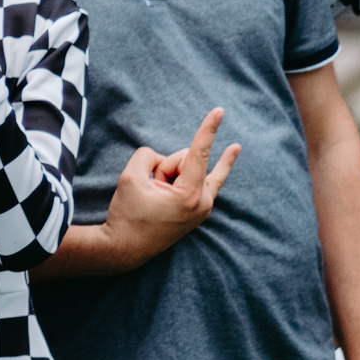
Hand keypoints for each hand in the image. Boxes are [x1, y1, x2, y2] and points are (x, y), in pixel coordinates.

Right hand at [104, 108, 238, 264]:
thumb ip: (147, 156)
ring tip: (155, 196)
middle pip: (187, 160)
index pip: (198, 153)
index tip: (220, 110)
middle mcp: (203, 202)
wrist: (125, 248)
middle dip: (166, 166)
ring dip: (170, 174)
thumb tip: (160, 159)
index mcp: (189, 195)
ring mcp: (203, 208)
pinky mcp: (198, 211)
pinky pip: (203, 179)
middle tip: (149, 188)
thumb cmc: (127, 214)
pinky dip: (206, 168)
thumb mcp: (130, 177)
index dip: (208, 129)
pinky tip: (234, 149)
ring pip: (192, 169)